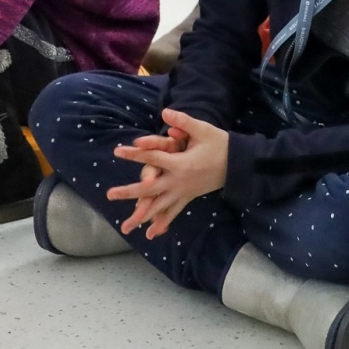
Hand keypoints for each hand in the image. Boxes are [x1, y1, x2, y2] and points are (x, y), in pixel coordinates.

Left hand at [107, 110, 227, 237]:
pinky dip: (162, 223)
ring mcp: (183, 192)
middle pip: (149, 189)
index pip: (152, 157)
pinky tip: (151, 235)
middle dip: (129, 192)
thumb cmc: (219, 144)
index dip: (134, 153)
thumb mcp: (202, 130)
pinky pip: (173, 213)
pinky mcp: (188, 198)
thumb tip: (164, 113)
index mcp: (181, 164)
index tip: (117, 151)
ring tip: (125, 227)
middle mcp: (179, 181)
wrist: (238, 165)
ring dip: (141, 217)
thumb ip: (182, 122)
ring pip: (159, 207)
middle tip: (109, 195)